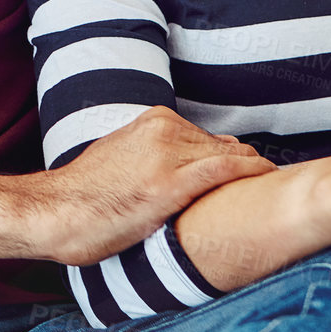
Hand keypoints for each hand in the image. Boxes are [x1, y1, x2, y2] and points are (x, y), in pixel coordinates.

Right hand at [37, 106, 274, 266]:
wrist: (56, 212)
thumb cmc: (86, 195)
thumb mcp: (119, 156)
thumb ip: (153, 152)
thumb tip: (186, 161)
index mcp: (151, 120)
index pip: (206, 137)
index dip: (228, 159)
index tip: (246, 176)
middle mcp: (162, 130)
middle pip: (221, 147)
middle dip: (244, 168)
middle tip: (266, 189)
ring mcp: (168, 155)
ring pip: (229, 157)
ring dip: (253, 173)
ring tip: (274, 189)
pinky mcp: (171, 184)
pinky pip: (225, 170)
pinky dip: (252, 172)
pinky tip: (270, 177)